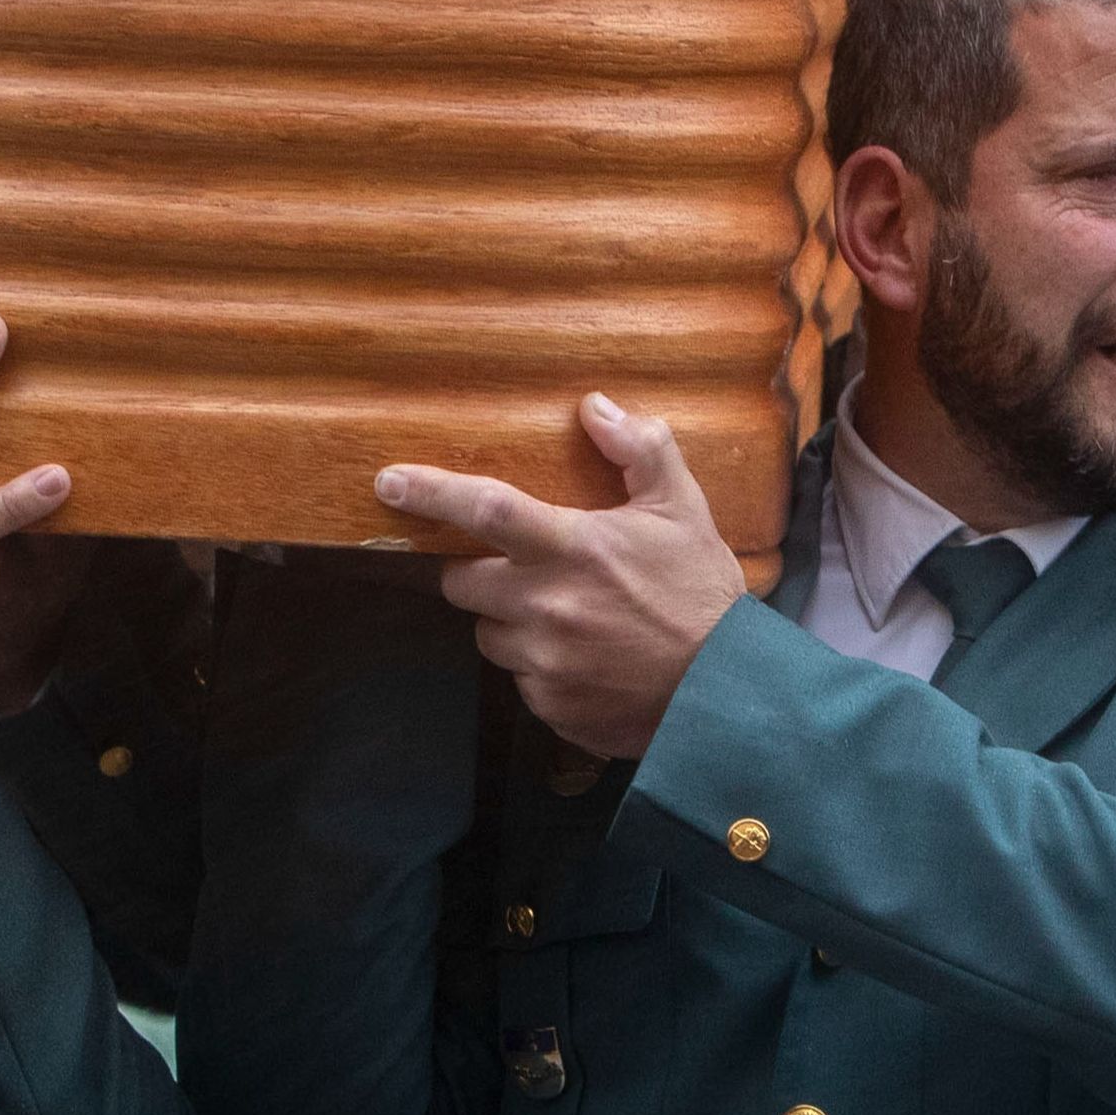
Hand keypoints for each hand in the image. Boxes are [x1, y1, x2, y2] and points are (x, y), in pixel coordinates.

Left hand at [377, 395, 746, 757]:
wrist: (727, 694)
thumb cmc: (703, 595)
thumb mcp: (684, 510)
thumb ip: (641, 451)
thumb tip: (595, 408)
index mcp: (572, 550)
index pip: (485, 510)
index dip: (429, 493)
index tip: (388, 482)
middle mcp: (546, 608)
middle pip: (460, 583)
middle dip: (476, 572)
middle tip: (522, 569)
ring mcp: (543, 663)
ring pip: (488, 635)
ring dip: (510, 622)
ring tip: (567, 618)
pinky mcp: (549, 707)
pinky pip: (520, 680)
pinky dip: (540, 667)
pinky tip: (585, 659)